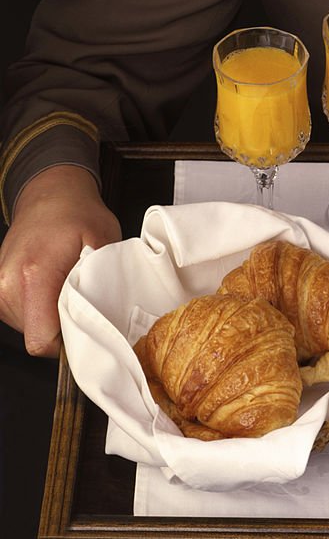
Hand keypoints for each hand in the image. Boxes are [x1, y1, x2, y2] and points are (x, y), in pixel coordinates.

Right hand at [0, 165, 120, 356]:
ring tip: (68, 288)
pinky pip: (22, 315)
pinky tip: (54, 287)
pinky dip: (41, 308)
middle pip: (37, 337)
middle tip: (84, 301)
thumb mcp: (104, 242)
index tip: (87, 331)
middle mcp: (8, 284)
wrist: (50, 194)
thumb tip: (109, 316)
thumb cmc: (79, 215)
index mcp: (34, 275)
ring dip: (52, 317)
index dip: (68, 344)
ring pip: (29, 328)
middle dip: (64, 327)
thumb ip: (104, 282)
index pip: (41, 339)